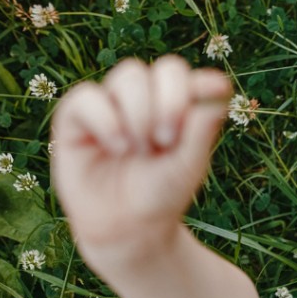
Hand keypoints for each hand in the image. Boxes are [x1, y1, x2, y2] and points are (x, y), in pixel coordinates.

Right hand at [51, 56, 231, 259]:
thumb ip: (202, 128)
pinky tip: (117, 148)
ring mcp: (113, 103)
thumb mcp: (188, 166)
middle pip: (166, 68)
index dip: (201, 85)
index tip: (207, 105)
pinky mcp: (77, 116)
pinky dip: (106, 120)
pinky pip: (88, 95)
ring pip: (130, 75)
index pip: (196, 78)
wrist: (126, 229)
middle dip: (171, 102)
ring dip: (140, 113)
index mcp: (181, 108)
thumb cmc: (161, 196)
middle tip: (167, 140)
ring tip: (139, 151)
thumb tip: (219, 84)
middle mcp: (149, 99)